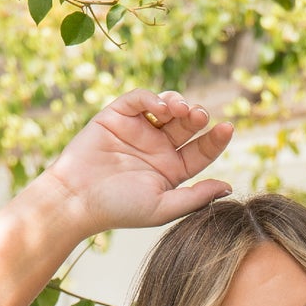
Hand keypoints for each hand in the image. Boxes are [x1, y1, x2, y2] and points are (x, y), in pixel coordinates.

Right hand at [39, 88, 233, 237]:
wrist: (76, 199)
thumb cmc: (118, 208)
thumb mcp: (162, 207)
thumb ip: (196, 197)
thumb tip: (229, 188)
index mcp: (171, 170)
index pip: (201, 151)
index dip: (215, 139)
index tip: (227, 129)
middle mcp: (157, 148)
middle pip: (187, 124)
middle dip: (197, 116)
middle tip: (200, 116)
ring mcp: (138, 130)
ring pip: (168, 106)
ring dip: (179, 103)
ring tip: (181, 110)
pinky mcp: (117, 116)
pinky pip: (140, 99)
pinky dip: (152, 97)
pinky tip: (159, 107)